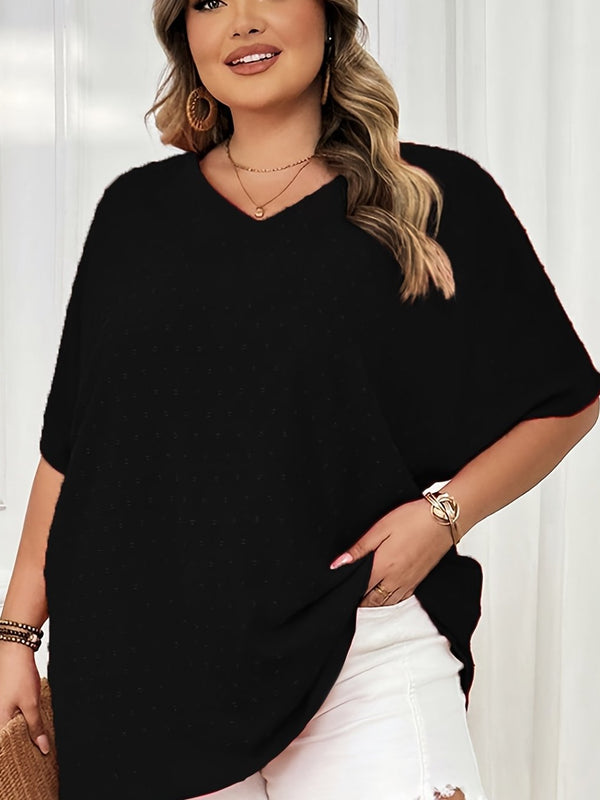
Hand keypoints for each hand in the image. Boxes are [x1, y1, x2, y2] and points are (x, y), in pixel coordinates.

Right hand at [0, 641, 50, 753]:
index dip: (15, 756)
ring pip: (9, 726)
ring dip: (21, 732)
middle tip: (36, 752)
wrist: (15, 651)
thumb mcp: (31, 704)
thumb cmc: (20, 675)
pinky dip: (20, 721)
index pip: (5, 746)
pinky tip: (30, 722)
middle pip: (7, 737)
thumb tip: (43, 747)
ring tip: (36, 741)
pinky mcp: (3, 699)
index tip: (27, 763)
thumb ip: (35, 727)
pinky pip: (9, 716)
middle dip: (20, 745)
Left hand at [330, 498, 454, 606]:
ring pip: (386, 602)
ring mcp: (409, 582)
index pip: (359, 589)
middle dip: (359, 600)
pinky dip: (389, 599)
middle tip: (349, 592)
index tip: (340, 588)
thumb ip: (359, 549)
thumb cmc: (413, 519)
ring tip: (362, 595)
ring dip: (373, 602)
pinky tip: (384, 592)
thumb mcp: (380, 528)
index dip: (348, 590)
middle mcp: (395, 580)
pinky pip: (400, 598)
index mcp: (383, 567)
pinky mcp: (419, 580)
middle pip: (372, 600)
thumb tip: (338, 564)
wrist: (443, 520)